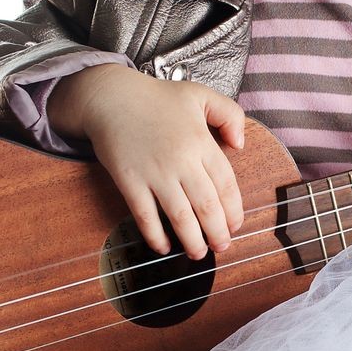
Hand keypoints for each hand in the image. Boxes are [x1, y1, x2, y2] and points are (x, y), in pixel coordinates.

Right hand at [51, 63, 246, 260]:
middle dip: (218, 233)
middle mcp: (181, 161)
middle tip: (222, 247)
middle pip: (207, 206)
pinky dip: (155, 235)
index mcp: (201, 142)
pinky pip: (145, 215)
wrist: (110, 97)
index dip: (233, 210)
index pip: (226, 184)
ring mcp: (154, 173)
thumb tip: (241, 145)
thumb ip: (230, 115)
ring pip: (180, 216)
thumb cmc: (158, 97)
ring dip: (192, 240)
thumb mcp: (201, 95)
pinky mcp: (129, 181)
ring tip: (199, 254)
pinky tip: (163, 247)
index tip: (236, 225)